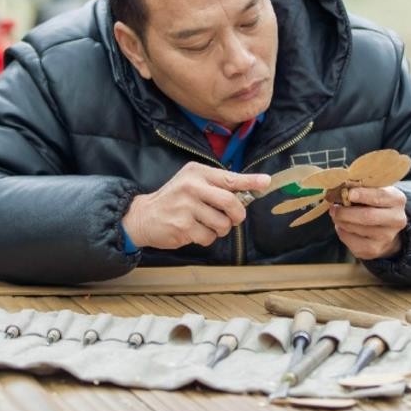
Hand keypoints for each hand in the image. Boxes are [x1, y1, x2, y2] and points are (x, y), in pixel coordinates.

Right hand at [123, 162, 270, 249]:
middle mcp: (191, 186)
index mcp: (197, 172)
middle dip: (237, 214)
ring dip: (221, 229)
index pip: (229, 177)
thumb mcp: (192, 183)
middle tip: (234, 218)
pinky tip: (195, 232)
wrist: (144, 216)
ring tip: (208, 225)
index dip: (250, 181)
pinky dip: (207, 238)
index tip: (266, 182)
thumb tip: (249, 192)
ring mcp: (186, 207)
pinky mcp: (183, 226)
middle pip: (230, 202)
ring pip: (222, 223)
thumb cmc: (174, 199)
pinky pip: (209, 237)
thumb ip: (216, 186)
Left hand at [329, 186, 407, 259]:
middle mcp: (396, 220)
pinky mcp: (374, 250)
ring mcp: (387, 237)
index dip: (363, 195)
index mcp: (397, 200)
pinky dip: (341, 231)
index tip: (349, 193)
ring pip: (356, 229)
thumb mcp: (374, 191)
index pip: (380, 196)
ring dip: (341, 221)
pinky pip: (351, 241)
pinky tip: (342, 226)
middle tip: (333, 207)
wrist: (386, 228)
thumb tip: (340, 189)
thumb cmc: (375, 203)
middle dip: (346, 212)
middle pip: (367, 216)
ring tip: (336, 214)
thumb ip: (361, 188)